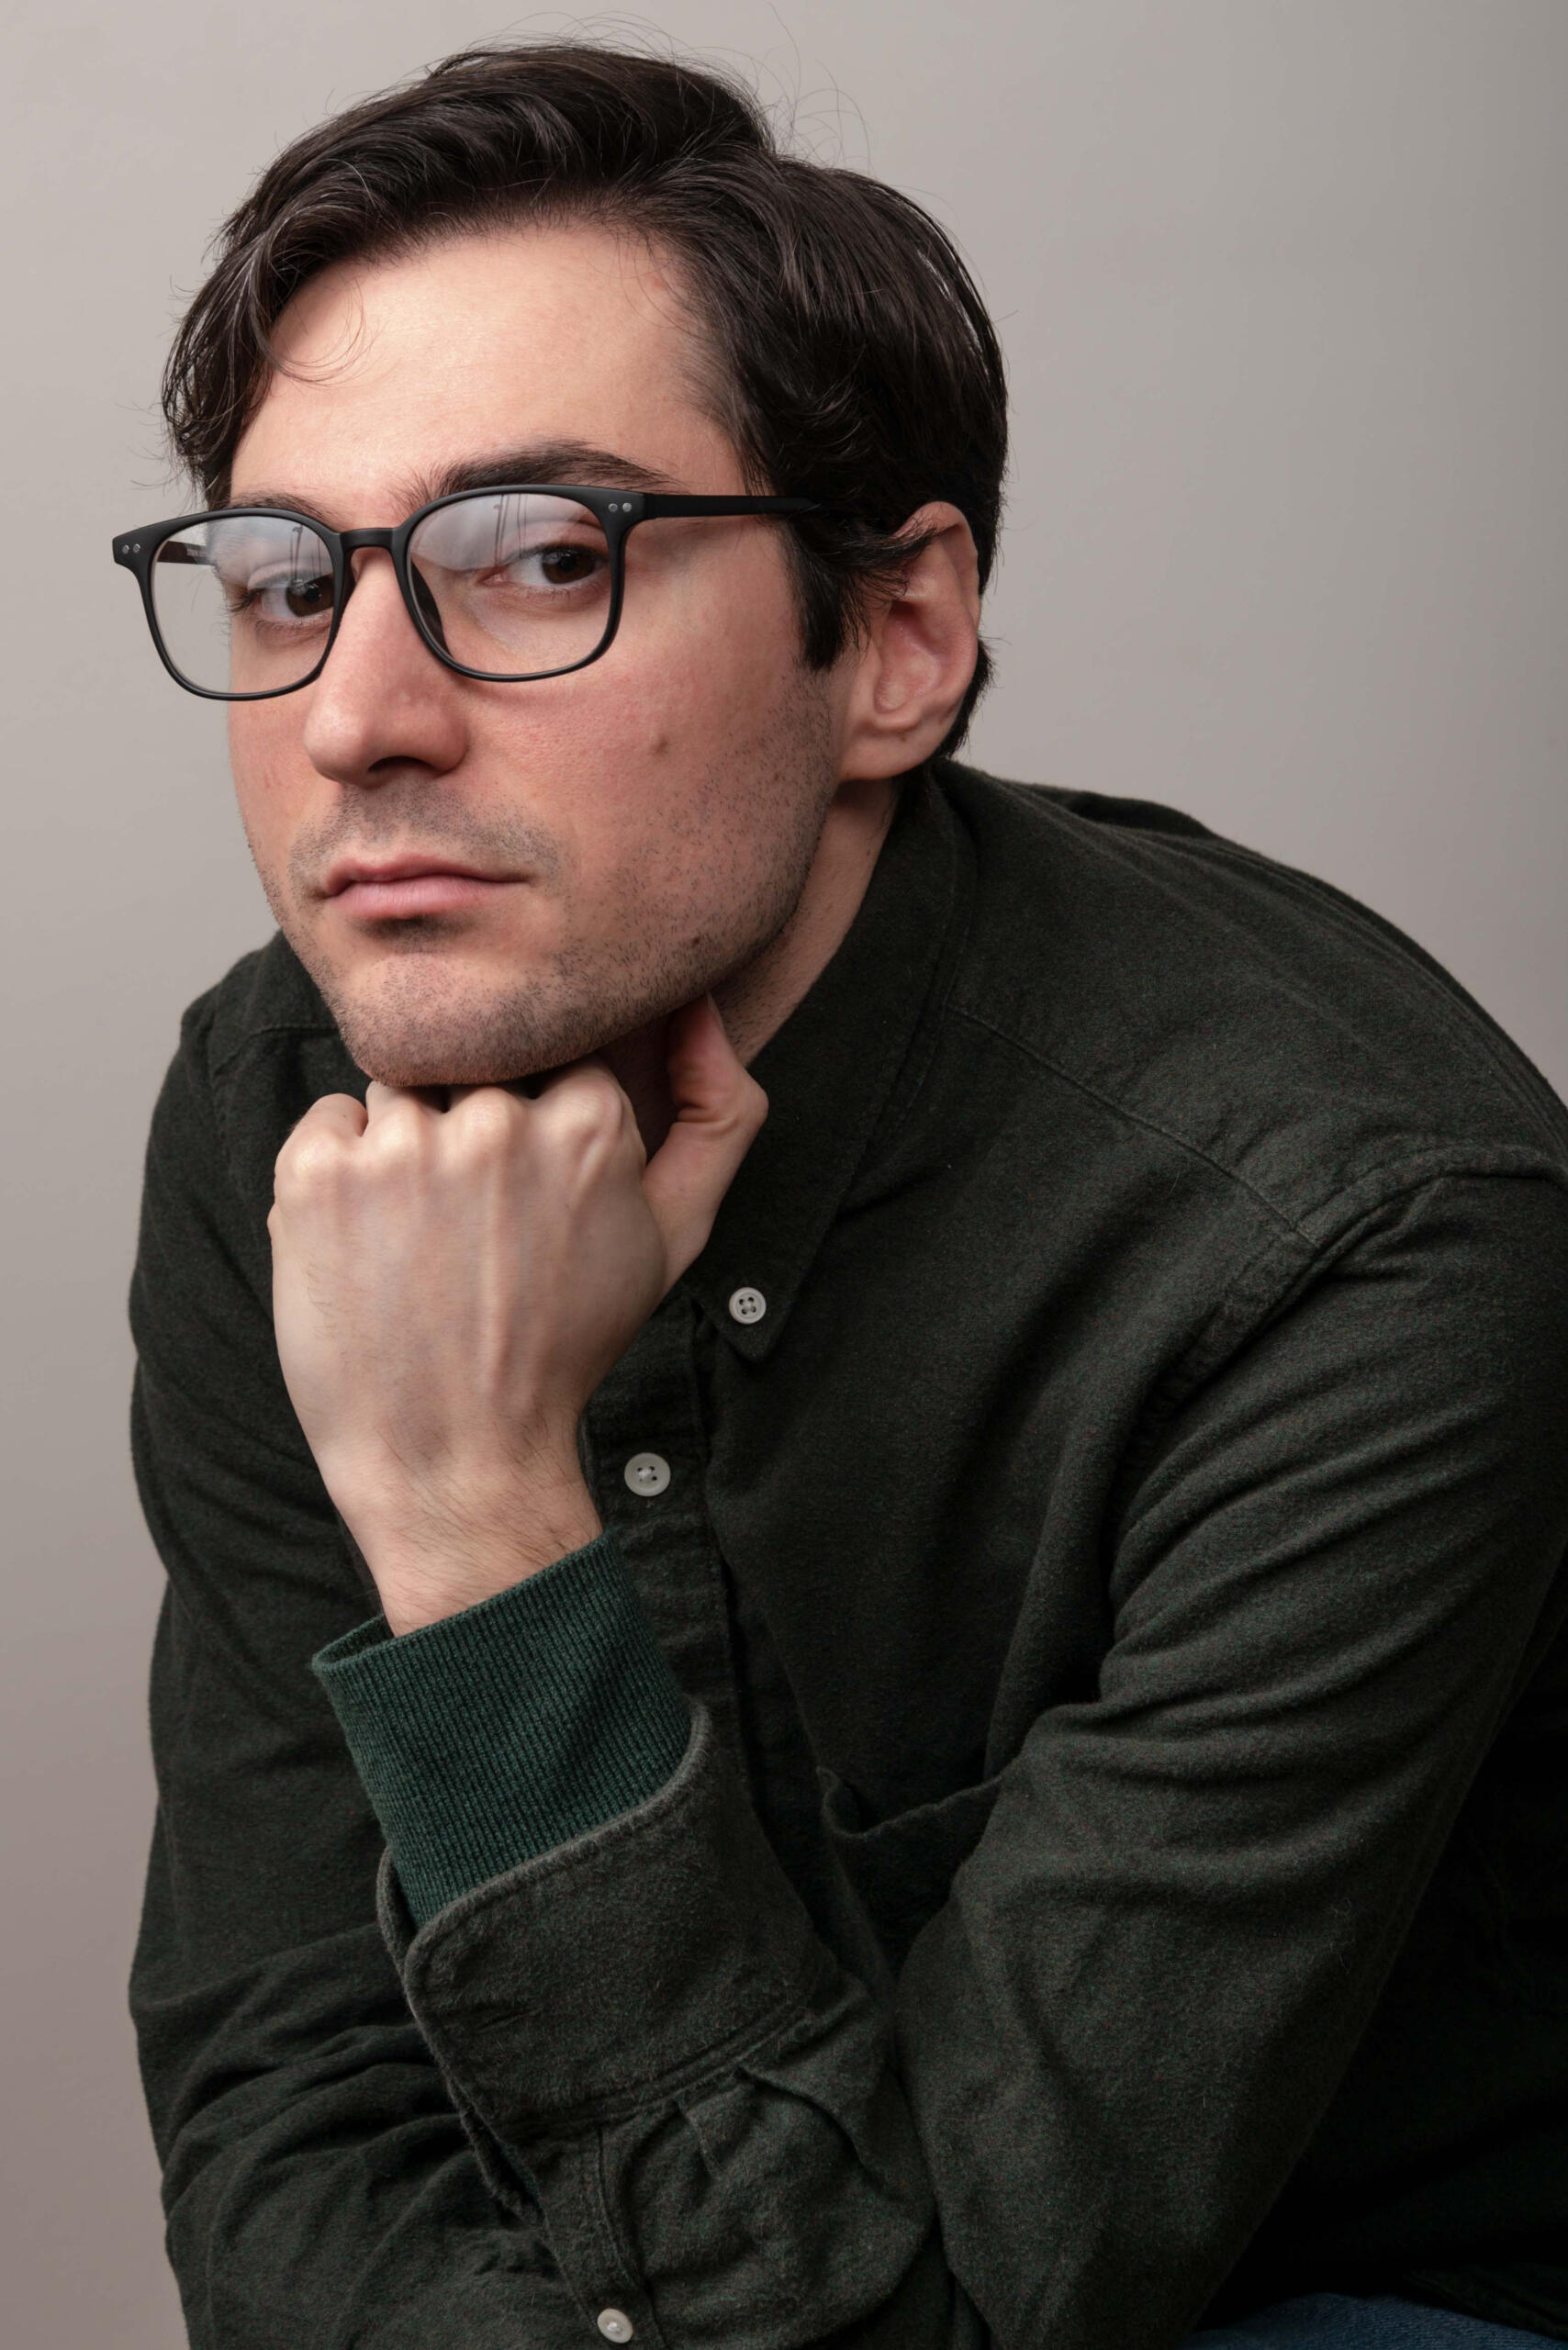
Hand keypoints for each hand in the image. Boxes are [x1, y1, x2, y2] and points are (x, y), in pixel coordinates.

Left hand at [268, 997, 766, 1632]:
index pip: (555, 1051)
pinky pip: (329, 1119)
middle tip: (472, 1229)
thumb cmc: (569, 1348)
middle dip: (472, 1128)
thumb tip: (699, 1006)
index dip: (537, 1114)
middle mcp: (498, 1122)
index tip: (526, 1187)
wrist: (456, 1461)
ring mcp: (401, 1146)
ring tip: (422, 1241)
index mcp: (593, 1125)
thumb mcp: (677, 1237)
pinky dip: (340, 1170)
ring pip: (400, 1088)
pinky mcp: (318, 1174)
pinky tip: (370, 1245)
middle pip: (475, 1065)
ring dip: (404, 1147)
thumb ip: (721, 1114)